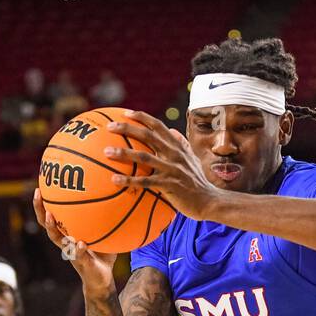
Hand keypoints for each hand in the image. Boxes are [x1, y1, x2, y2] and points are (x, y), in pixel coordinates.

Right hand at [32, 188, 117, 292]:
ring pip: (56, 239)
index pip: (51, 216)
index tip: (41, 187)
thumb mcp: (104, 234)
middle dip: (40, 209)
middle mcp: (65, 242)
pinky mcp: (82, 263)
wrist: (102, 279)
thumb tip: (118, 199)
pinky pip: (79, 255)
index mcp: (67, 235)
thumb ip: (106, 221)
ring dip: (52, 227)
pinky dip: (79, 249)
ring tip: (50, 216)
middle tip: (38, 194)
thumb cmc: (102, 256)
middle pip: (46, 224)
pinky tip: (80, 243)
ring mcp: (71, 252)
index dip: (44, 203)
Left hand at [104, 110, 220, 219]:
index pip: (158, 125)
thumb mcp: (193, 159)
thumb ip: (182, 144)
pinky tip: (114, 180)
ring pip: (143, 156)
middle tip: (109, 127)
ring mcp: (172, 169)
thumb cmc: (198, 182)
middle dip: (126, 128)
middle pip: (147, 135)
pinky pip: (145, 181)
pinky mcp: (169, 185)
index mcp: (177, 146)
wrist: (210, 201)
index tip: (125, 113)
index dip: (141, 117)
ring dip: (123, 153)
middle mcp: (174, 154)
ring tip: (106, 152)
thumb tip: (173, 131)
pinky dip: (128, 180)